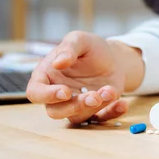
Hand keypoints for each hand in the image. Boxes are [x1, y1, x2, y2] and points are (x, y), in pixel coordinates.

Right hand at [26, 31, 141, 122]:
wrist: (113, 56)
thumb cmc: (90, 47)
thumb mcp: (80, 40)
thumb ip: (68, 48)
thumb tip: (57, 63)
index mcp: (47, 77)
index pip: (35, 92)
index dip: (47, 95)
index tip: (65, 91)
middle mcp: (58, 95)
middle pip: (55, 111)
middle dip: (74, 106)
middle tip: (93, 96)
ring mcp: (76, 104)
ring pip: (78, 117)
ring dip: (94, 108)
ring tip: (110, 92)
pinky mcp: (95, 110)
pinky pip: (100, 119)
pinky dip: (112, 114)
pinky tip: (122, 104)